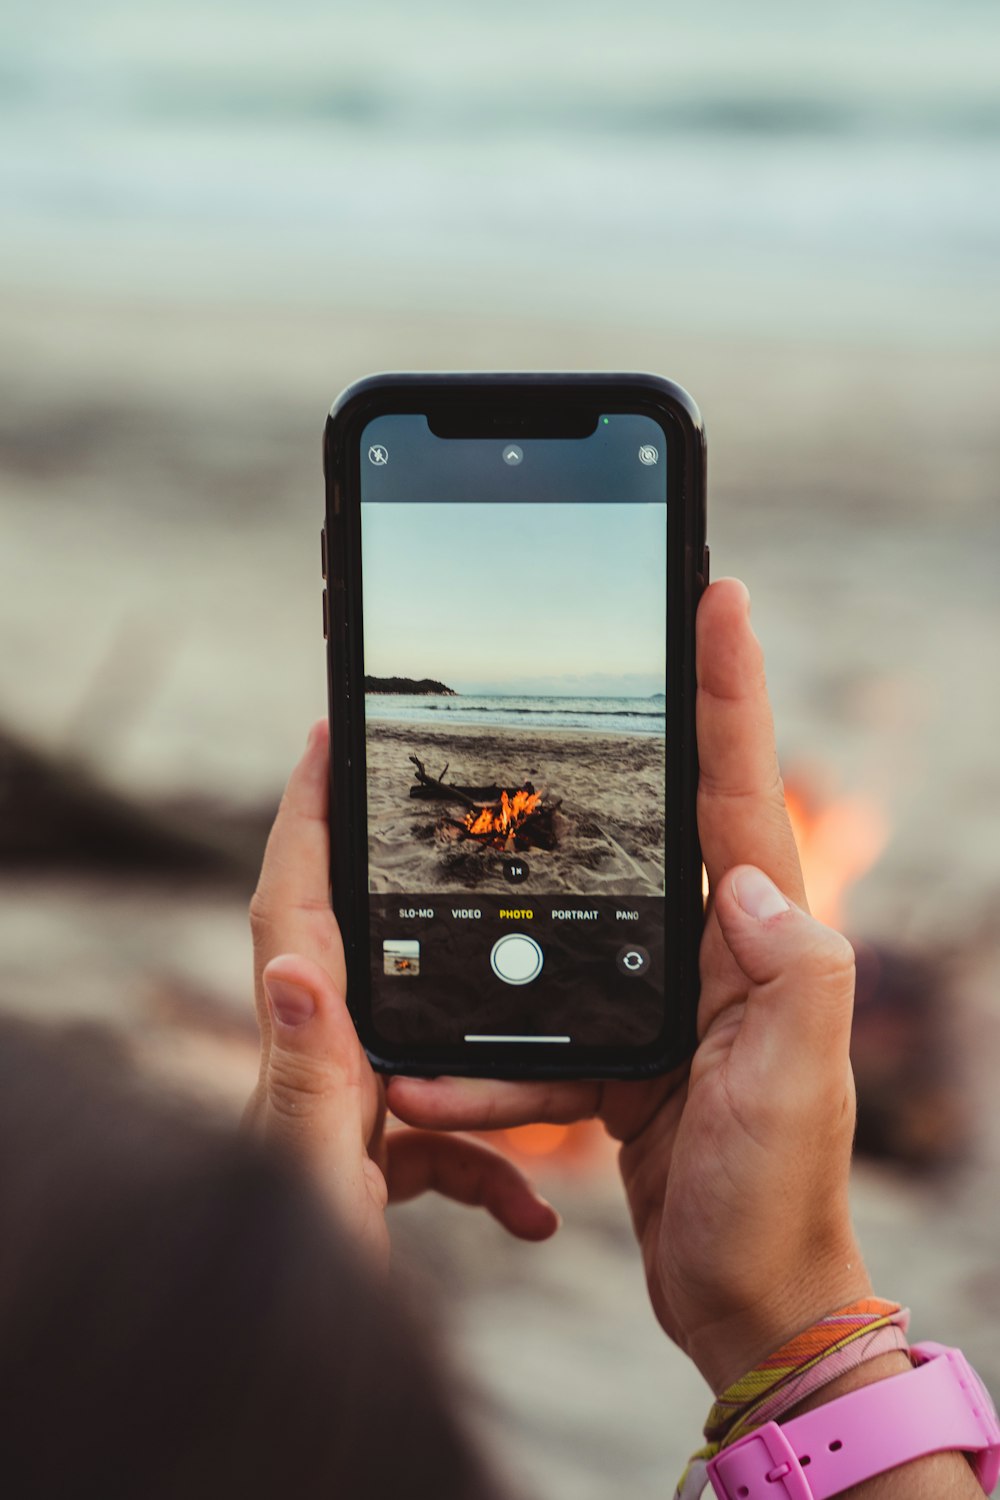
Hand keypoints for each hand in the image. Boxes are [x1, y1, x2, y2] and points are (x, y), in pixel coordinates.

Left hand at [243, 723, 559, 1267]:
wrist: (280, 1369)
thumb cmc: (283, 1283)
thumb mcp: (309, 1182)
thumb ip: (310, 1079)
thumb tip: (292, 964)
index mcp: (299, 1051)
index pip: (291, 902)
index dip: (305, 815)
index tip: (328, 739)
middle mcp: (319, 1067)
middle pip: (362, 941)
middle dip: (396, 876)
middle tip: (449, 817)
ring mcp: (351, 1114)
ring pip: (425, 1046)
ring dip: (484, 1058)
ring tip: (542, 1056)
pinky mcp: (376, 1165)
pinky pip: (444, 1141)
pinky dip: (492, 1165)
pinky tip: (535, 1212)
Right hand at [387, 579, 871, 1387]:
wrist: (744, 1295)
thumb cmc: (778, 1190)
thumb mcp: (793, 1080)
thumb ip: (791, 972)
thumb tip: (750, 878)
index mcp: (761, 935)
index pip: (740, 786)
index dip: (728, 687)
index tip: (714, 596)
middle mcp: (714, 947)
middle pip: (654, 819)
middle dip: (610, 747)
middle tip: (562, 673)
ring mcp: (660, 993)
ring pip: (562, 931)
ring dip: (495, 955)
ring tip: (431, 942)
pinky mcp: (617, 1047)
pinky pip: (536, 1022)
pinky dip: (485, 1056)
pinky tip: (430, 1084)